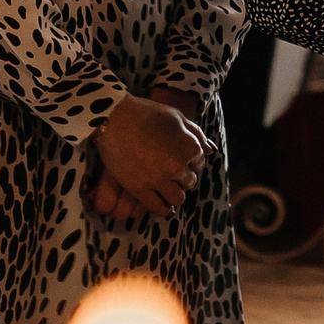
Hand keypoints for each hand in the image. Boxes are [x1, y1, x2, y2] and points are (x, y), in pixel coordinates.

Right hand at [93, 94, 210, 219]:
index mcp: (190, 148)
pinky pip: (158, 207)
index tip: (179, 160)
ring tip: (167, 189)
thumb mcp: (176, 117)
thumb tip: (210, 150)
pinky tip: (161, 206)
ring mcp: (158, 179)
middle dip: (183, 178)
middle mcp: (177, 166)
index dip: (190, 162)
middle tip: (171, 174)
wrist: (114, 119)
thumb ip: (195, 133)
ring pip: (178, 198)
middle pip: (190, 181)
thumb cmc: (146, 113)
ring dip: (175, 194)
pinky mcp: (139, 189)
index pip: (199, 163)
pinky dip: (162, 209)